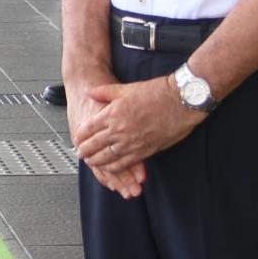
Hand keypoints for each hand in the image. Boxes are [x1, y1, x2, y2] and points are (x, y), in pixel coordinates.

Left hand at [72, 75, 204, 193]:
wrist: (180, 101)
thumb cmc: (155, 92)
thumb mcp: (125, 88)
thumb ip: (104, 92)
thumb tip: (89, 93)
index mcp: (112, 114)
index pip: (89, 129)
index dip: (80, 136)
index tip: (77, 139)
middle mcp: (119, 130)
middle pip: (95, 146)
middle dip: (85, 151)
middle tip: (80, 154)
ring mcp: (132, 143)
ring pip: (108, 158)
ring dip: (97, 162)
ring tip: (91, 163)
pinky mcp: (145, 151)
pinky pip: (125, 164)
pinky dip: (115, 168)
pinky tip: (110, 170)